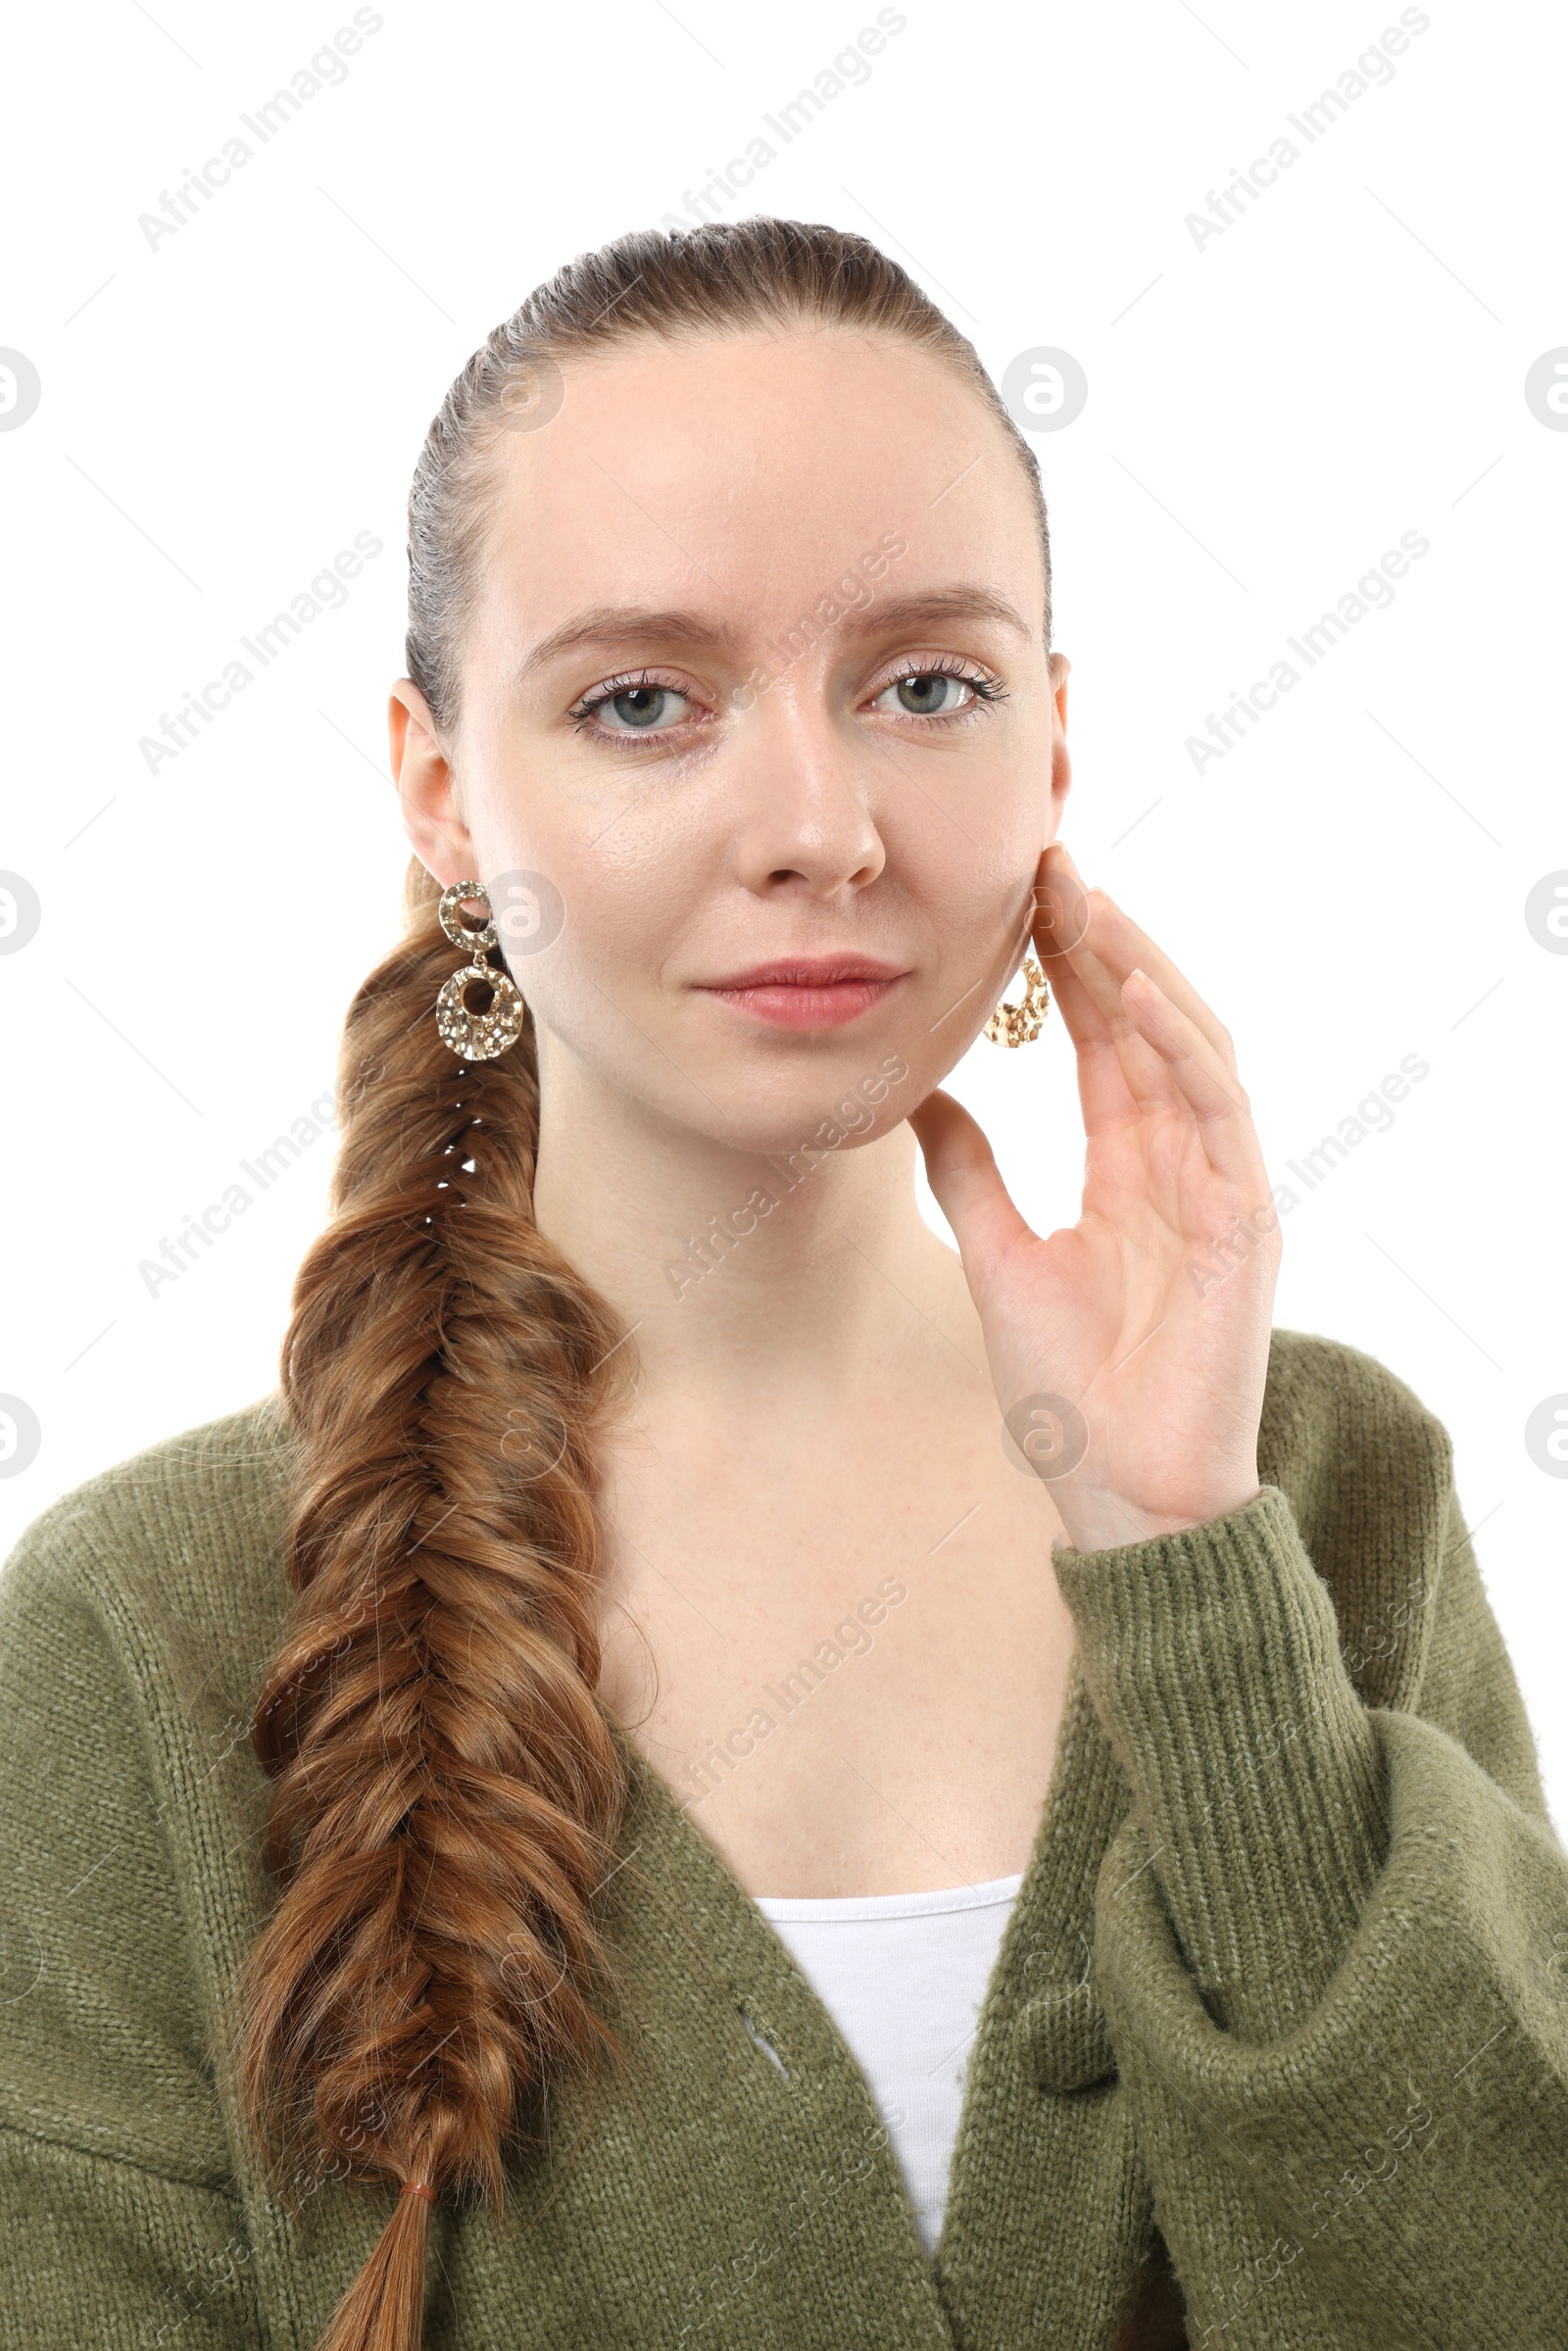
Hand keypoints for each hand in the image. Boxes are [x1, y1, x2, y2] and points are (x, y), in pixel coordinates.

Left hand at [909, 842, 1281, 1555]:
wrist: (1120, 1494)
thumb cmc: (1072, 1395)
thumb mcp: (999, 1257)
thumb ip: (971, 1171)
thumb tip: (921, 1093)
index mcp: (1132, 1169)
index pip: (1105, 1040)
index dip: (1069, 964)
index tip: (1024, 892)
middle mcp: (1184, 1163)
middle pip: (1148, 1024)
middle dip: (1102, 939)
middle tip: (1051, 859)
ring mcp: (1221, 1187)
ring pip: (1191, 1047)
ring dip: (1143, 969)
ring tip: (1088, 900)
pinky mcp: (1245, 1222)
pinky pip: (1218, 1112)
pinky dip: (1181, 1047)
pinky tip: (1136, 991)